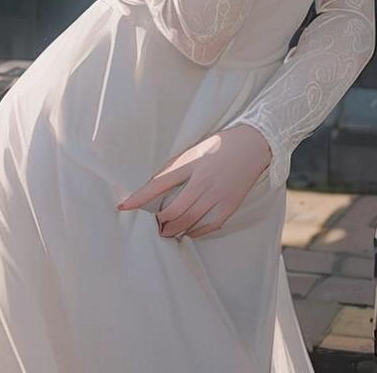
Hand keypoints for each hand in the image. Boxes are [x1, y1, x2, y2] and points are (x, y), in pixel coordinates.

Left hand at [116, 125, 271, 239]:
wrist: (254, 145)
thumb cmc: (220, 144)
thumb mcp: (194, 149)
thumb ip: (175, 167)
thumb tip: (155, 186)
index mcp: (192, 163)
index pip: (159, 183)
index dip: (139, 197)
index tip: (122, 206)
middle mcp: (203, 181)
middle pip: (174, 210)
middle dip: (160, 222)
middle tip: (154, 224)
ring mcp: (218, 195)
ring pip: (188, 221)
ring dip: (174, 229)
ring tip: (167, 230)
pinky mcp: (230, 206)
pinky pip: (208, 226)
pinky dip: (194, 232)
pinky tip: (188, 230)